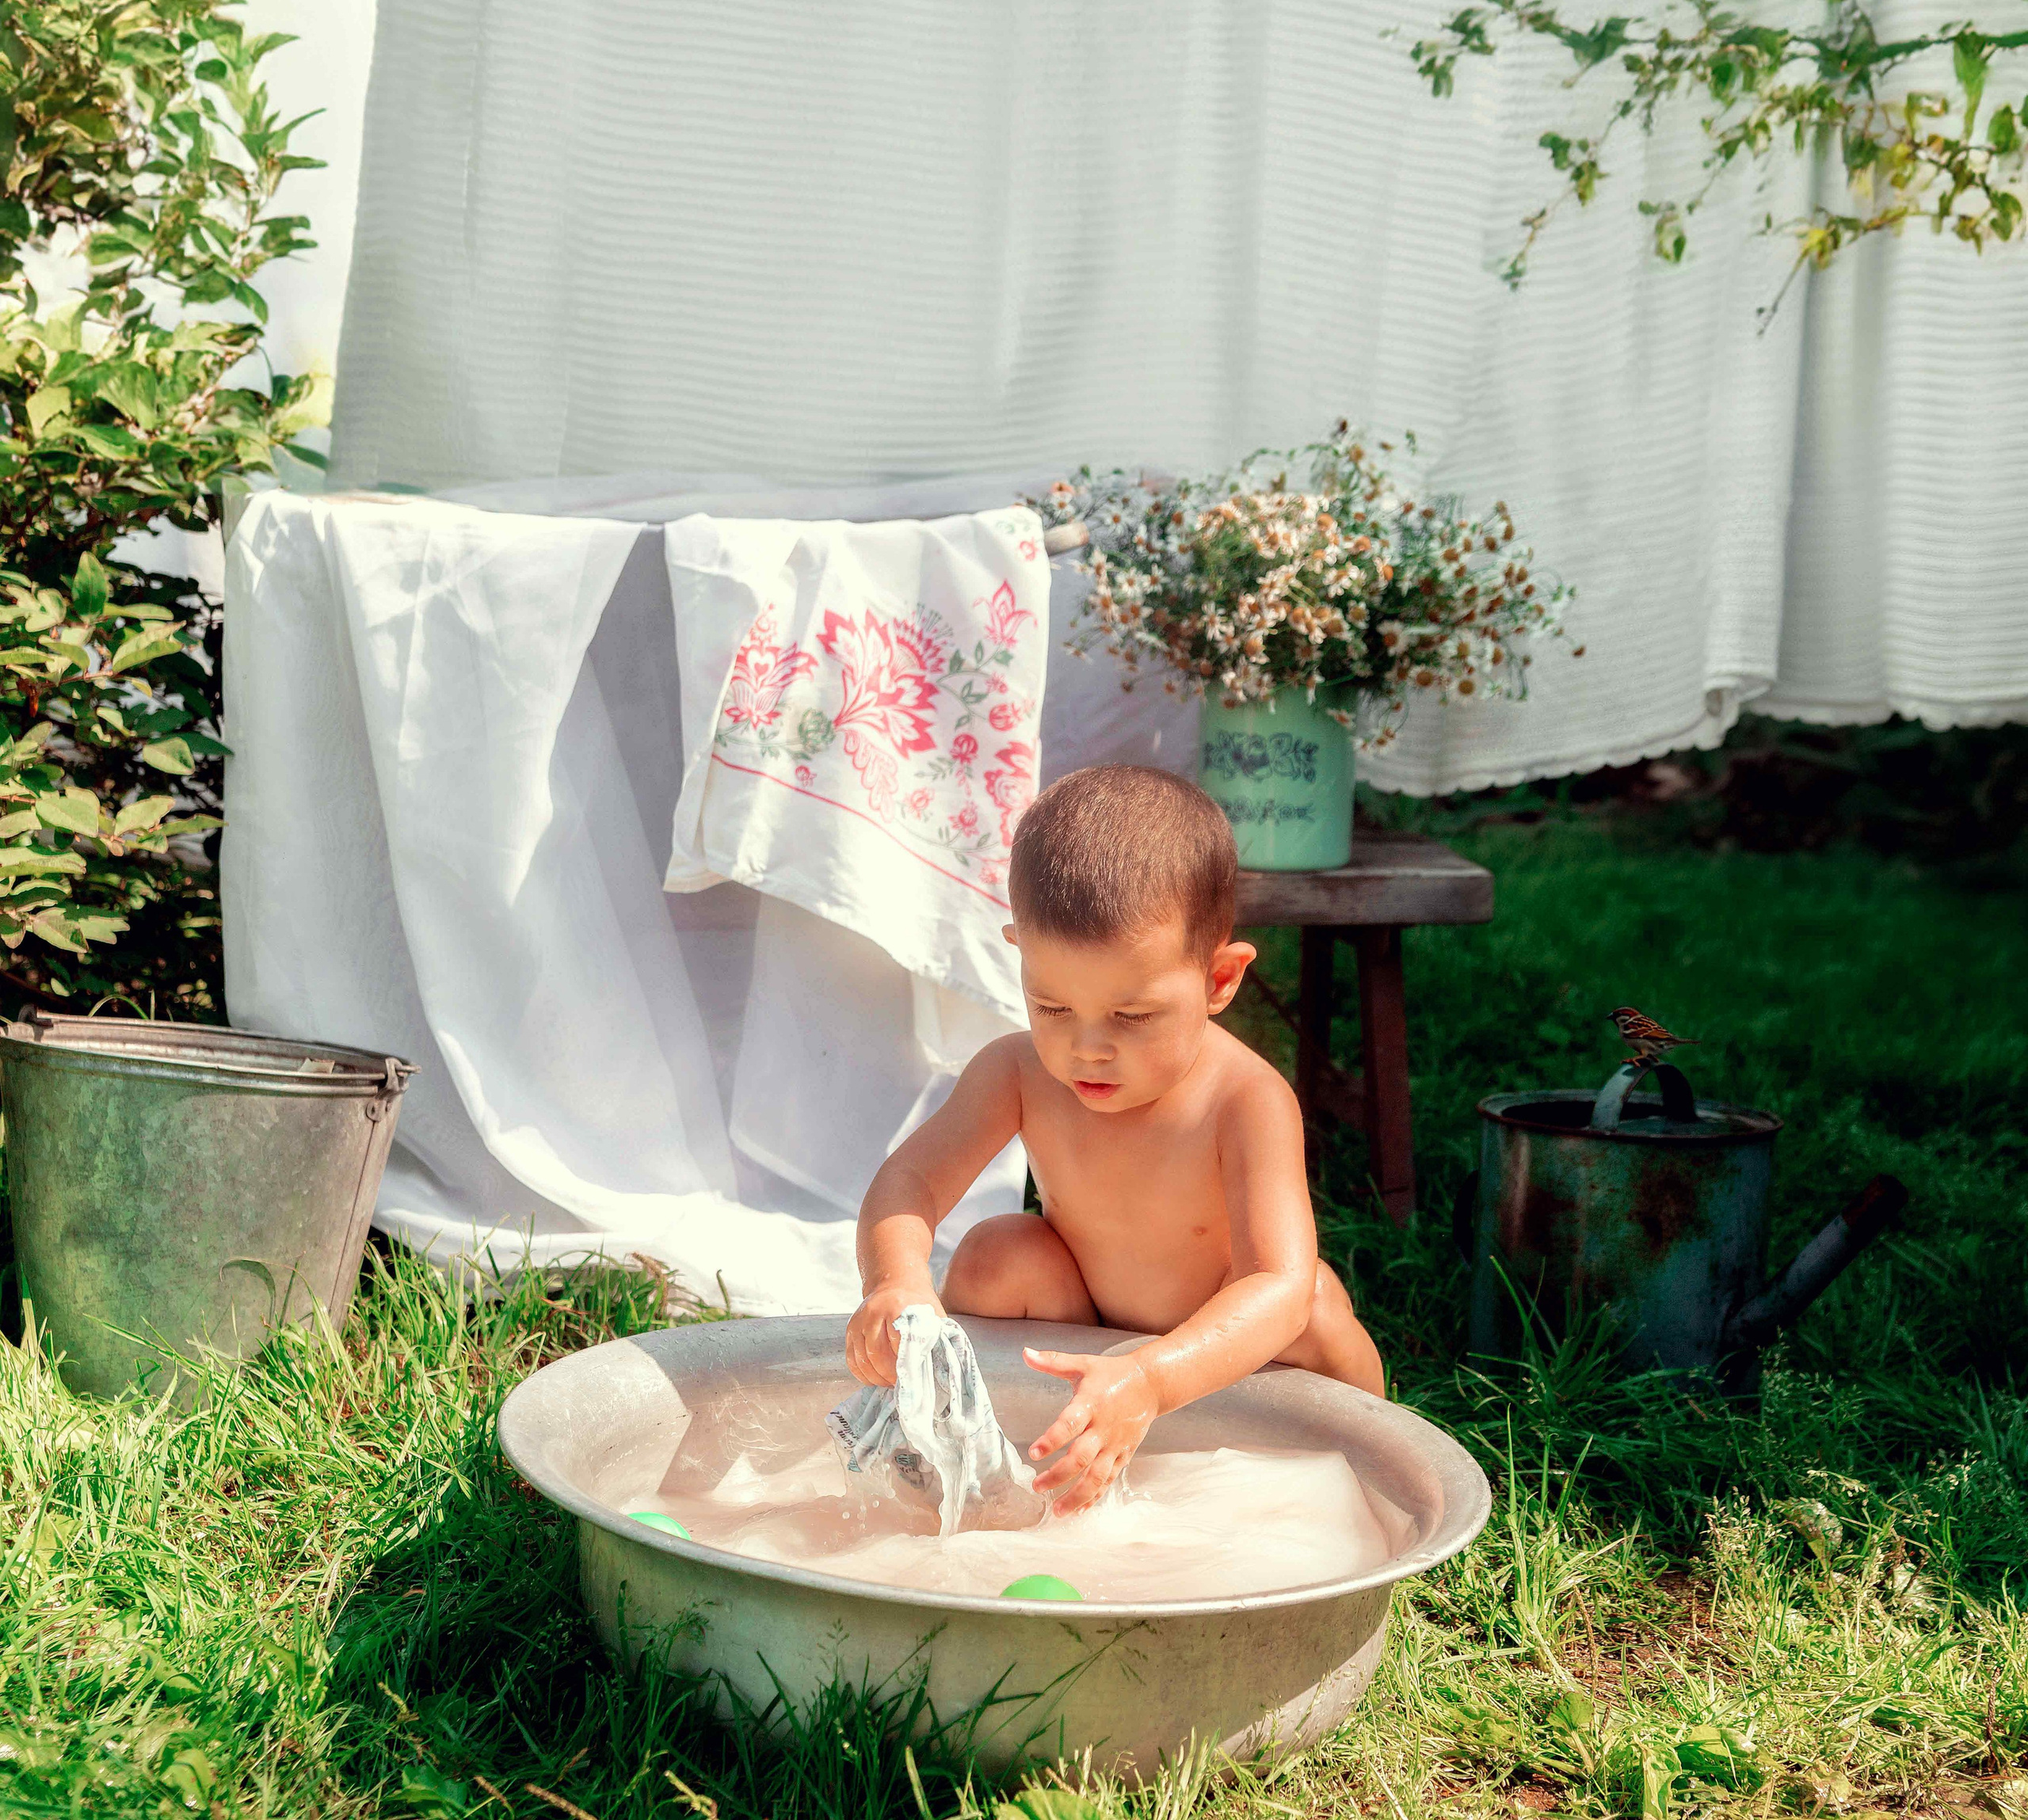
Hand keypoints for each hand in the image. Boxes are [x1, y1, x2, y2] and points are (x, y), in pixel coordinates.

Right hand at [846, 1280, 943, 1385]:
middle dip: (890, 1375)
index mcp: (896, 1307)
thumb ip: (936, 1338)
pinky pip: (852, 1360)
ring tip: (890, 1382)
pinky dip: (863, 1374)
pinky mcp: (850, 1330)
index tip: (913, 1377)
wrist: (895, 1283)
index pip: (898, 1344)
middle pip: (877, 1354)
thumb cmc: (917, 1304)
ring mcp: (858, 1321)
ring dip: (877, 1377)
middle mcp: (873, 1313)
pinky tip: (876, 1377)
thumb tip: (940, 1368)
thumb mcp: (933, 1315)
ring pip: (863, 1360)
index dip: (906, 1365)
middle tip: (901, 1383)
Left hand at [1022, 1348, 1161, 1514]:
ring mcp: (1114, 1445)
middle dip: (1059, 1476)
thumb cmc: (1111, 1374)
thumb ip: (1053, 1361)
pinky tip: (1080, 1509)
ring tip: (1057, 1511)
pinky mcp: (1124, 1455)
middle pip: (1081, 1458)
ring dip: (1077, 1495)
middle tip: (1037, 1487)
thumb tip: (1025, 1352)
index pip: (1069, 1424)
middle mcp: (1103, 1428)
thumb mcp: (1082, 1364)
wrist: (1150, 1384)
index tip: (1034, 1453)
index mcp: (1090, 1404)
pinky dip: (1095, 1496)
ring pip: (1097, 1476)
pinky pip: (1110, 1480)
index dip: (1052, 1440)